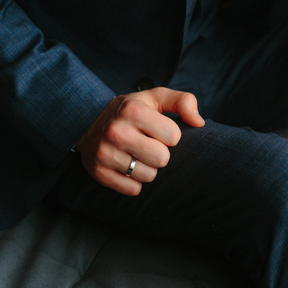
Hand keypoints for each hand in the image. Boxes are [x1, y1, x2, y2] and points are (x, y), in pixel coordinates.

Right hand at [76, 87, 203, 195]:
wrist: (88, 122)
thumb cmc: (132, 110)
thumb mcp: (156, 98)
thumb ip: (183, 102)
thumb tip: (199, 123)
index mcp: (132, 110)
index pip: (174, 136)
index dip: (170, 135)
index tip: (157, 130)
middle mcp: (116, 131)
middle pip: (162, 159)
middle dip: (160, 153)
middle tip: (148, 144)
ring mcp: (104, 153)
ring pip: (148, 176)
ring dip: (148, 168)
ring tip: (136, 154)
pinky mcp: (98, 172)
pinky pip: (133, 189)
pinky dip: (134, 181)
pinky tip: (126, 165)